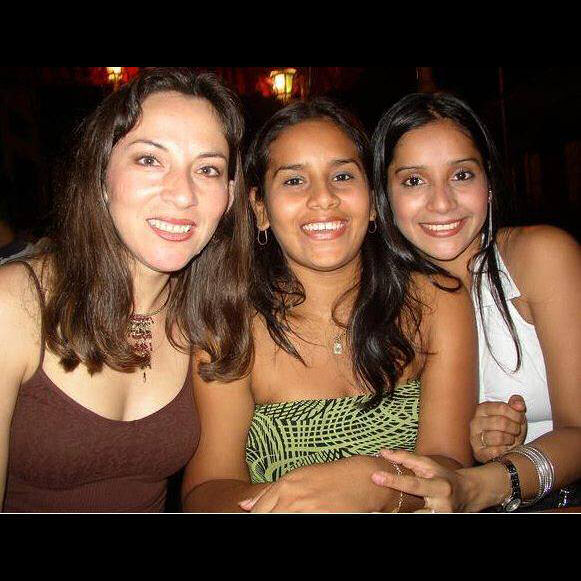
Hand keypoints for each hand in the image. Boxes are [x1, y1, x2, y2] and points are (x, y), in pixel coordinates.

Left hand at [238, 456, 399, 512]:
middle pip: (267, 518)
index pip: (258, 512)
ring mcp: (307, 509)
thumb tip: (244, 506)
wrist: (360, 478)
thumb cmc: (328, 478)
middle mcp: (292, 497)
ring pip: (280, 520)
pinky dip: (298, 523)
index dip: (255, 518)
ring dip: (279, 522)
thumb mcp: (297, 479)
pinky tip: (305, 519)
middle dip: (264, 521)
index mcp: (284, 486)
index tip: (249, 520)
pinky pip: (300, 525)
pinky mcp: (322, 517)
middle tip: (273, 519)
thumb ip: (270, 493)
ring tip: (296, 516)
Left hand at [371, 449, 472, 512]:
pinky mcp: (438, 522)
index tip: (375, 477)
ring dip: (397, 514)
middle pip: (412, 509)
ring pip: (414, 517)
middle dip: (393, 509)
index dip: (393, 481)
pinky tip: (391, 513)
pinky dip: (404, 516)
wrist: (468, 494)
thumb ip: (406, 458)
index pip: (413, 484)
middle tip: (370, 509)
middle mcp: (441, 505)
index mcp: (439, 486)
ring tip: (375, 512)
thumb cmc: (442, 476)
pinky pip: (418, 520)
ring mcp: (440, 517)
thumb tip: (383, 452)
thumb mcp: (428, 464)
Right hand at [470, 394, 526, 462]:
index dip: (516, 414)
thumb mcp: (513, 413)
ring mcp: (474, 438)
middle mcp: (475, 422)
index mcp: (481, 409)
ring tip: (510, 439)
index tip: (519, 419)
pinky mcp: (478, 452)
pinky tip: (505, 448)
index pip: (502, 408)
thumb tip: (519, 405)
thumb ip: (516, 403)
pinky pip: (496, 451)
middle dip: (515, 428)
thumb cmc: (508, 428)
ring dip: (510, 439)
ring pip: (499, 437)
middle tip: (516, 431)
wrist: (502, 448)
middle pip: (501, 422)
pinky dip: (505, 450)